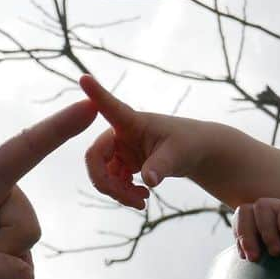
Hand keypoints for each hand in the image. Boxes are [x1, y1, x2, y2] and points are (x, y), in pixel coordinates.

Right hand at [80, 75, 212, 208]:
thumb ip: (162, 165)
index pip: (111, 107)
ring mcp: (118, 150)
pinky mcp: (121, 164)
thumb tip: (148, 181)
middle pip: (95, 158)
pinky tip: (141, 198)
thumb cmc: (189, 143)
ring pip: (102, 175)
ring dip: (117, 193)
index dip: (96, 94)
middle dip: (107, 183)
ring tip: (142, 201)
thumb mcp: (179, 154)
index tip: (84, 77)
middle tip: (129, 198)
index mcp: (132, 122)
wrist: (195, 153)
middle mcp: (119, 134)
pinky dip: (123, 194)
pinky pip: (111, 183)